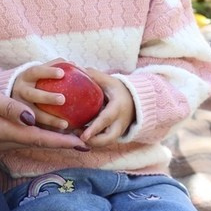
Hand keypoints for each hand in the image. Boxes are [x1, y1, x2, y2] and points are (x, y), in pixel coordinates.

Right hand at [0, 56, 83, 153]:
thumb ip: (9, 108)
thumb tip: (33, 119)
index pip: (38, 139)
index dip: (62, 142)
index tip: (83, 145)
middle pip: (35, 144)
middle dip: (60, 144)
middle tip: (84, 143)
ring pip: (26, 142)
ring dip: (47, 141)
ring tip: (68, 138)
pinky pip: (15, 139)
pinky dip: (31, 136)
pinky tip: (38, 132)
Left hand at [11, 62, 133, 142]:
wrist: (135, 101)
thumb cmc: (119, 90)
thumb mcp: (109, 81)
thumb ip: (94, 76)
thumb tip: (75, 67)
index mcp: (118, 108)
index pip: (106, 120)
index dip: (94, 129)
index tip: (82, 136)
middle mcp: (120, 123)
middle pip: (107, 139)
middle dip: (92, 141)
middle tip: (76, 136)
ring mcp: (119, 131)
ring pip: (105, 143)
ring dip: (91, 142)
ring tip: (76, 134)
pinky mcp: (115, 136)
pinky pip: (104, 142)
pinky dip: (93, 141)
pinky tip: (80, 135)